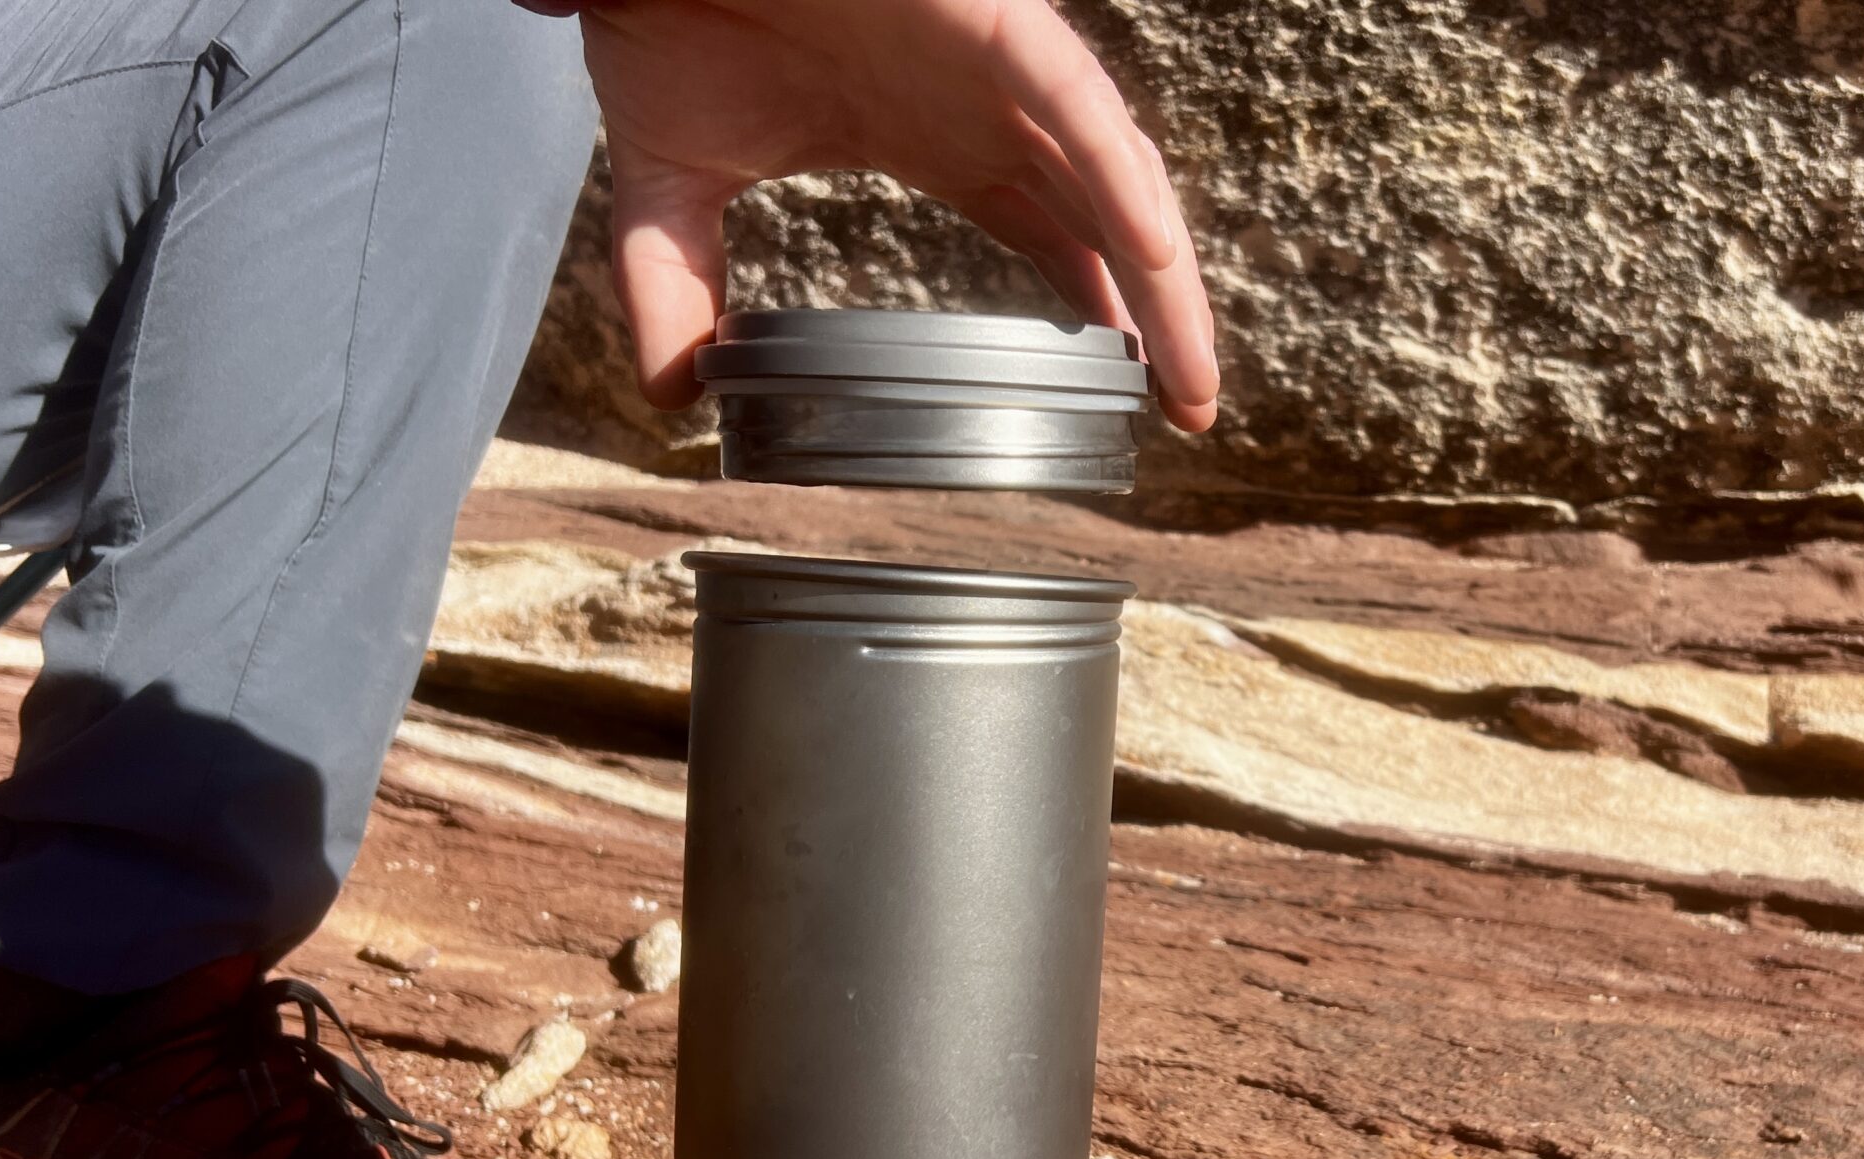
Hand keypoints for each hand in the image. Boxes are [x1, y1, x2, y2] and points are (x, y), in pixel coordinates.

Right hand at [580, 0, 1218, 430]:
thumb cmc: (675, 11)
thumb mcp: (672, 181)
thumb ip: (674, 286)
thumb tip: (671, 397)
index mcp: (943, 143)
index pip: (1056, 241)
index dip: (1102, 317)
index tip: (1133, 403)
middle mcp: (989, 110)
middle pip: (1110, 228)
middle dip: (1161, 322)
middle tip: (1191, 413)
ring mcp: (1000, 67)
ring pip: (1117, 181)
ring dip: (1164, 282)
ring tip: (1191, 378)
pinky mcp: (999, 23)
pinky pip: (1083, 108)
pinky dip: (1123, 184)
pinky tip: (1155, 258)